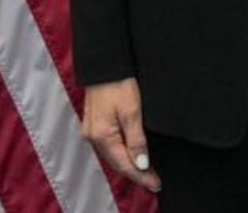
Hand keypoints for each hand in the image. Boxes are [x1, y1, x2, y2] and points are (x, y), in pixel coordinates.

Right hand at [82, 78, 160, 192]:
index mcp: (101, 136)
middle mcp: (92, 137)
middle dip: (136, 173)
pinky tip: (131, 155)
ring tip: (146, 173)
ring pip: (113, 155)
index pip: (124, 164)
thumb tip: (141, 164)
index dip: (141, 176)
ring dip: (129, 165)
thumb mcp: (132, 112)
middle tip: (154, 181)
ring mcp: (91, 131)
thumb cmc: (118, 83)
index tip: (156, 184)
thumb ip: (136, 140)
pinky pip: (109, 146)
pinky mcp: (94, 124)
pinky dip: (121, 154)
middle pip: (117, 162)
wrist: (104, 64)